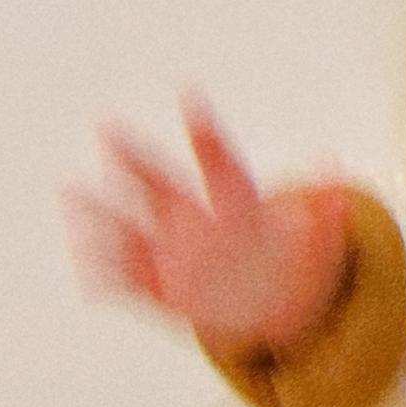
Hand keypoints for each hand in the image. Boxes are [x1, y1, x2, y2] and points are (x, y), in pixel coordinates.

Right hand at [61, 94, 351, 357]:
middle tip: (107, 125)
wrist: (273, 312)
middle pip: (164, 184)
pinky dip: (109, 278)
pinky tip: (87, 275)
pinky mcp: (163, 290)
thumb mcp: (321, 247)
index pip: (221, 163)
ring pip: (136, 229)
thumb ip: (326, 215)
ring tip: (70, 190)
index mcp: (237, 207)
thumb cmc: (294, 270)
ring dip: (104, 213)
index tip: (191, 94)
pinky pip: (131, 282)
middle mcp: (198, 223)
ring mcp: (176, 255)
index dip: (208, 133)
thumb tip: (336, 169)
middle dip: (136, 158)